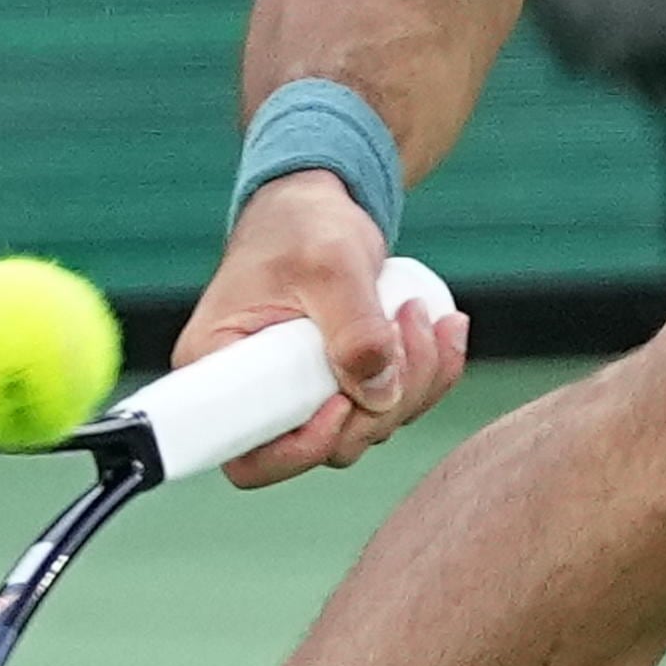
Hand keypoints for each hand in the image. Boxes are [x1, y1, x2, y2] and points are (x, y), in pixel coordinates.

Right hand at [172, 170, 472, 488]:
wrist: (317, 209)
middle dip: (384, 400)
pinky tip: (445, 330)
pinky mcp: (342, 387)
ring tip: (420, 311)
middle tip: (406, 323)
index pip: (250, 457)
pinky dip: (430, 377)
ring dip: (416, 382)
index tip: (342, 401)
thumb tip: (379, 397)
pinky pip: (392, 407)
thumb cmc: (303, 227)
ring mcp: (303, 397)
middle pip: (327, 446)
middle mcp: (257, 396)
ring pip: (369, 429)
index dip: (303, 447)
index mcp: (220, 369)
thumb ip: (355, 327)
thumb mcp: (330, 265)